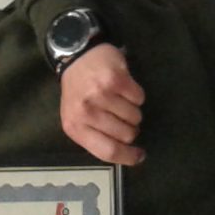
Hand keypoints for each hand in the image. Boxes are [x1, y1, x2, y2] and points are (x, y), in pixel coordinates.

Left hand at [60, 42, 145, 165]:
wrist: (76, 57)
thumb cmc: (78, 92)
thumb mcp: (77, 118)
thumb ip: (95, 137)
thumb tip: (126, 153)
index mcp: (75, 127)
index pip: (107, 151)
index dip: (128, 157)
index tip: (139, 156)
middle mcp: (86, 112)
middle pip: (126, 135)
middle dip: (130, 128)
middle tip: (122, 117)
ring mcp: (101, 94)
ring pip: (135, 116)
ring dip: (132, 111)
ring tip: (120, 100)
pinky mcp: (115, 79)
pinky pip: (139, 97)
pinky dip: (135, 95)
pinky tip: (123, 88)